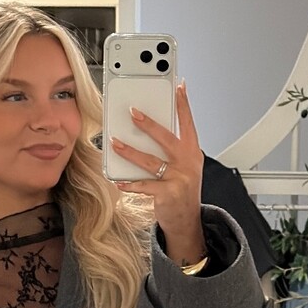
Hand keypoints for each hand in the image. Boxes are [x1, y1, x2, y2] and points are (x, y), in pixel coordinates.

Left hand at [108, 78, 204, 261]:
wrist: (187, 221)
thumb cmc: (181, 189)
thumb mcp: (184, 166)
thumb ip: (171, 149)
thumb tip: (147, 130)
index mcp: (192, 152)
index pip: (188, 123)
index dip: (183, 105)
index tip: (179, 86)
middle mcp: (188, 163)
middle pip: (167, 139)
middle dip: (149, 125)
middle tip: (133, 112)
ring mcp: (179, 179)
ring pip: (150, 161)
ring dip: (130, 151)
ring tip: (115, 143)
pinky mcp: (167, 194)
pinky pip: (144, 185)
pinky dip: (129, 183)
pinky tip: (118, 181)